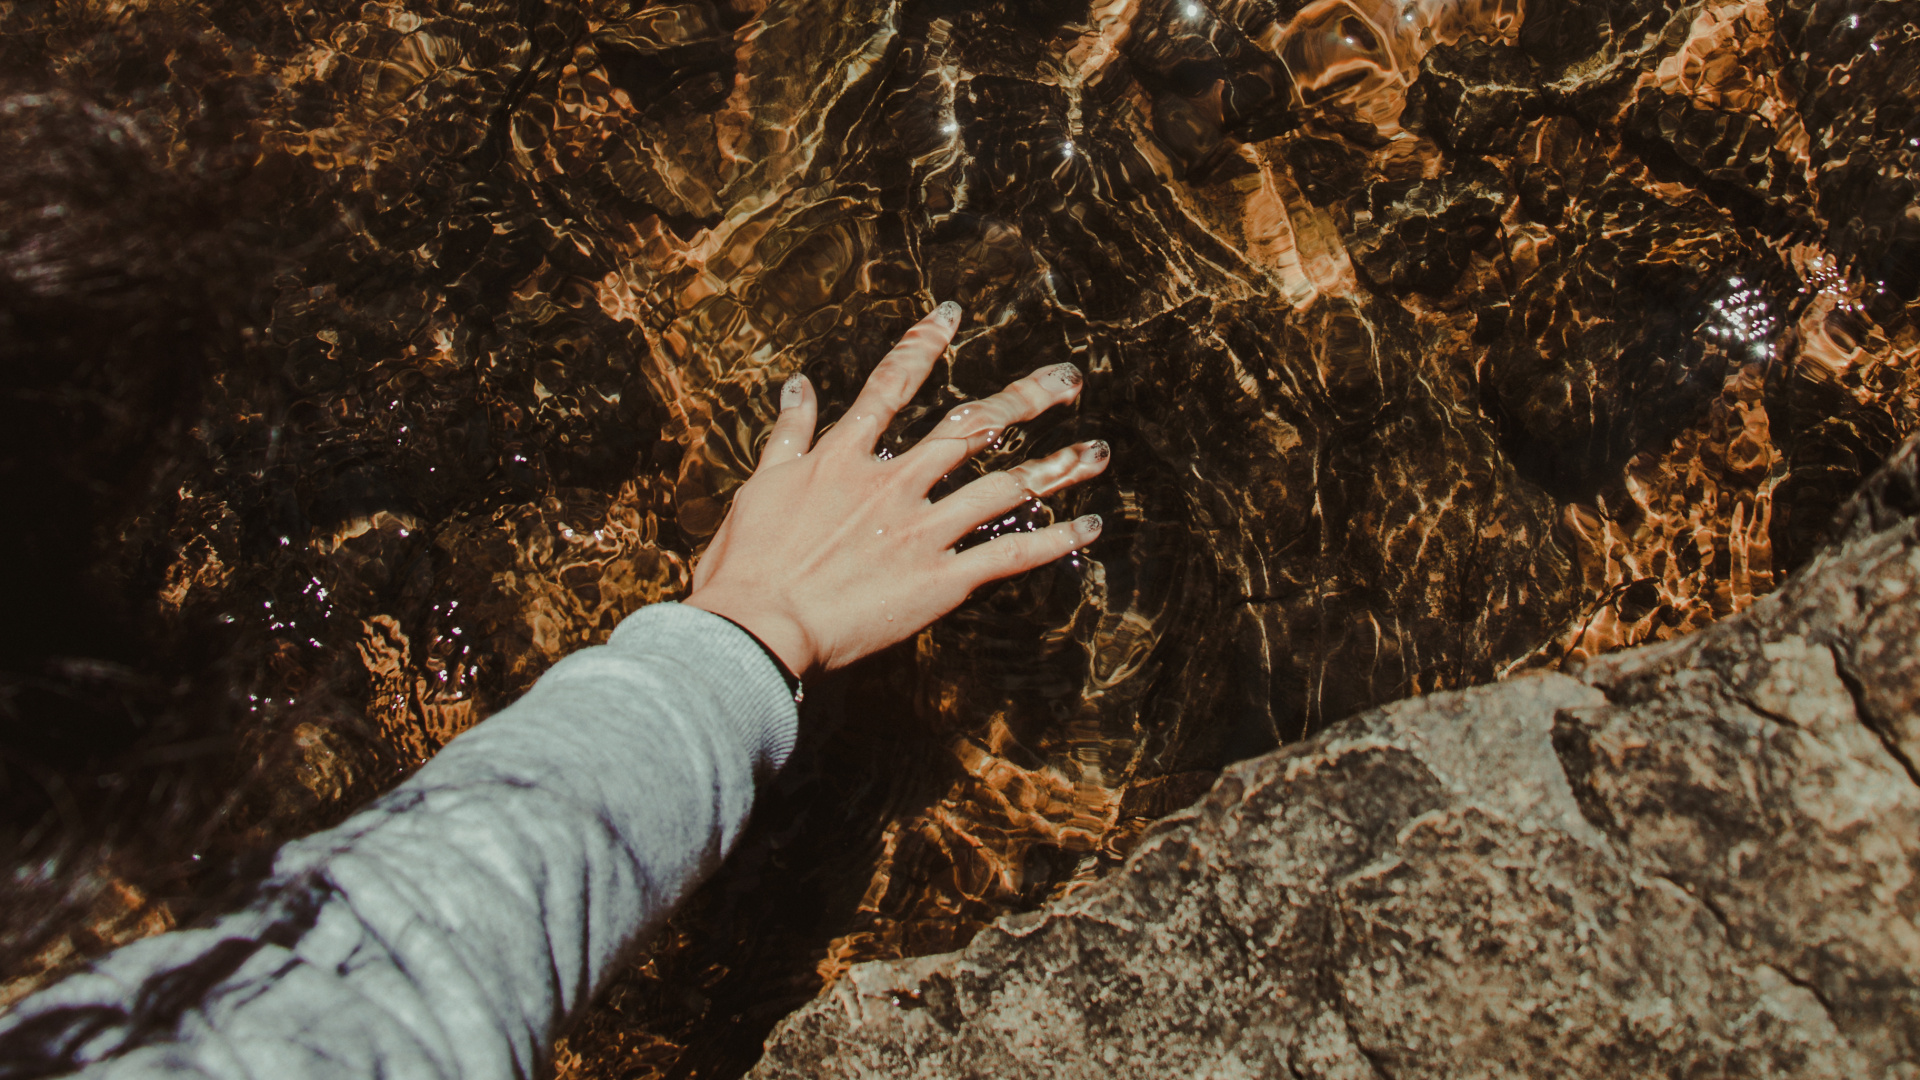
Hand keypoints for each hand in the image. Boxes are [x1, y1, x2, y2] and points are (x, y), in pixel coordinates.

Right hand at [685, 301, 1108, 675]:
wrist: (756, 628)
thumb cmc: (747, 565)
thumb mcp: (760, 484)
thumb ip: (788, 431)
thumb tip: (797, 383)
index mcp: (845, 457)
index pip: (891, 385)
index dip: (923, 345)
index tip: (952, 316)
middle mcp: (892, 483)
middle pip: (971, 427)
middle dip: (1025, 399)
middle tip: (1067, 380)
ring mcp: (921, 530)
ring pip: (1004, 487)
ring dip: (1056, 466)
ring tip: (1097, 450)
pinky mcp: (940, 579)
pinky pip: (1009, 555)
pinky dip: (1053, 540)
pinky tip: (1090, 526)